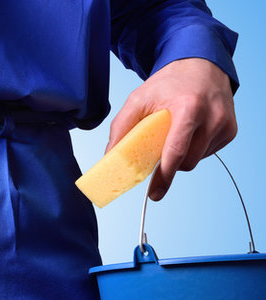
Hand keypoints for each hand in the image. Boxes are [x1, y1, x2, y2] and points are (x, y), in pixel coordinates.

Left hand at [106, 58, 236, 200]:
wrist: (200, 66)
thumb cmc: (168, 83)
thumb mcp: (138, 99)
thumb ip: (121, 127)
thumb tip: (110, 156)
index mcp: (189, 107)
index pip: (176, 151)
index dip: (164, 175)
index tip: (154, 193)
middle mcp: (212, 117)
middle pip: (186, 161)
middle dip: (169, 163)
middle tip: (157, 150)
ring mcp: (225, 124)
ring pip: (197, 160)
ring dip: (182, 155)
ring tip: (175, 132)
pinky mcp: (231, 130)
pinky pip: (207, 153)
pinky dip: (194, 149)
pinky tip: (190, 131)